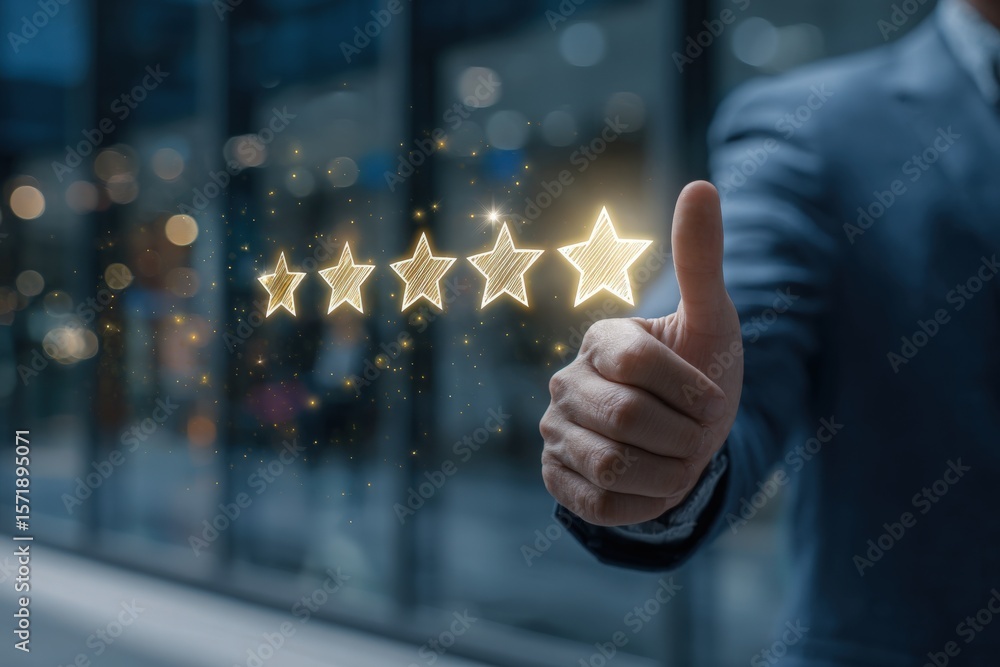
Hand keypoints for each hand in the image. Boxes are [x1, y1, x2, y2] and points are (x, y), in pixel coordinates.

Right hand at [540, 181, 742, 525]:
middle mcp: (566, 383)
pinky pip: (598, 505)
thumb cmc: (702, 374)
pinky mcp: (556, 478)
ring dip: (667, 472)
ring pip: (612, 466)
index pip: (638, 363)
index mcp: (600, 340)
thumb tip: (700, 183)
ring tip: (677, 460)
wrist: (689, 438)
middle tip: (697, 436)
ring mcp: (556, 432)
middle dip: (683, 436)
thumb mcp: (711, 320)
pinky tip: (654, 484)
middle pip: (624, 418)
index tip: (711, 400)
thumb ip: (700, 258)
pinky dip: (643, 503)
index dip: (690, 390)